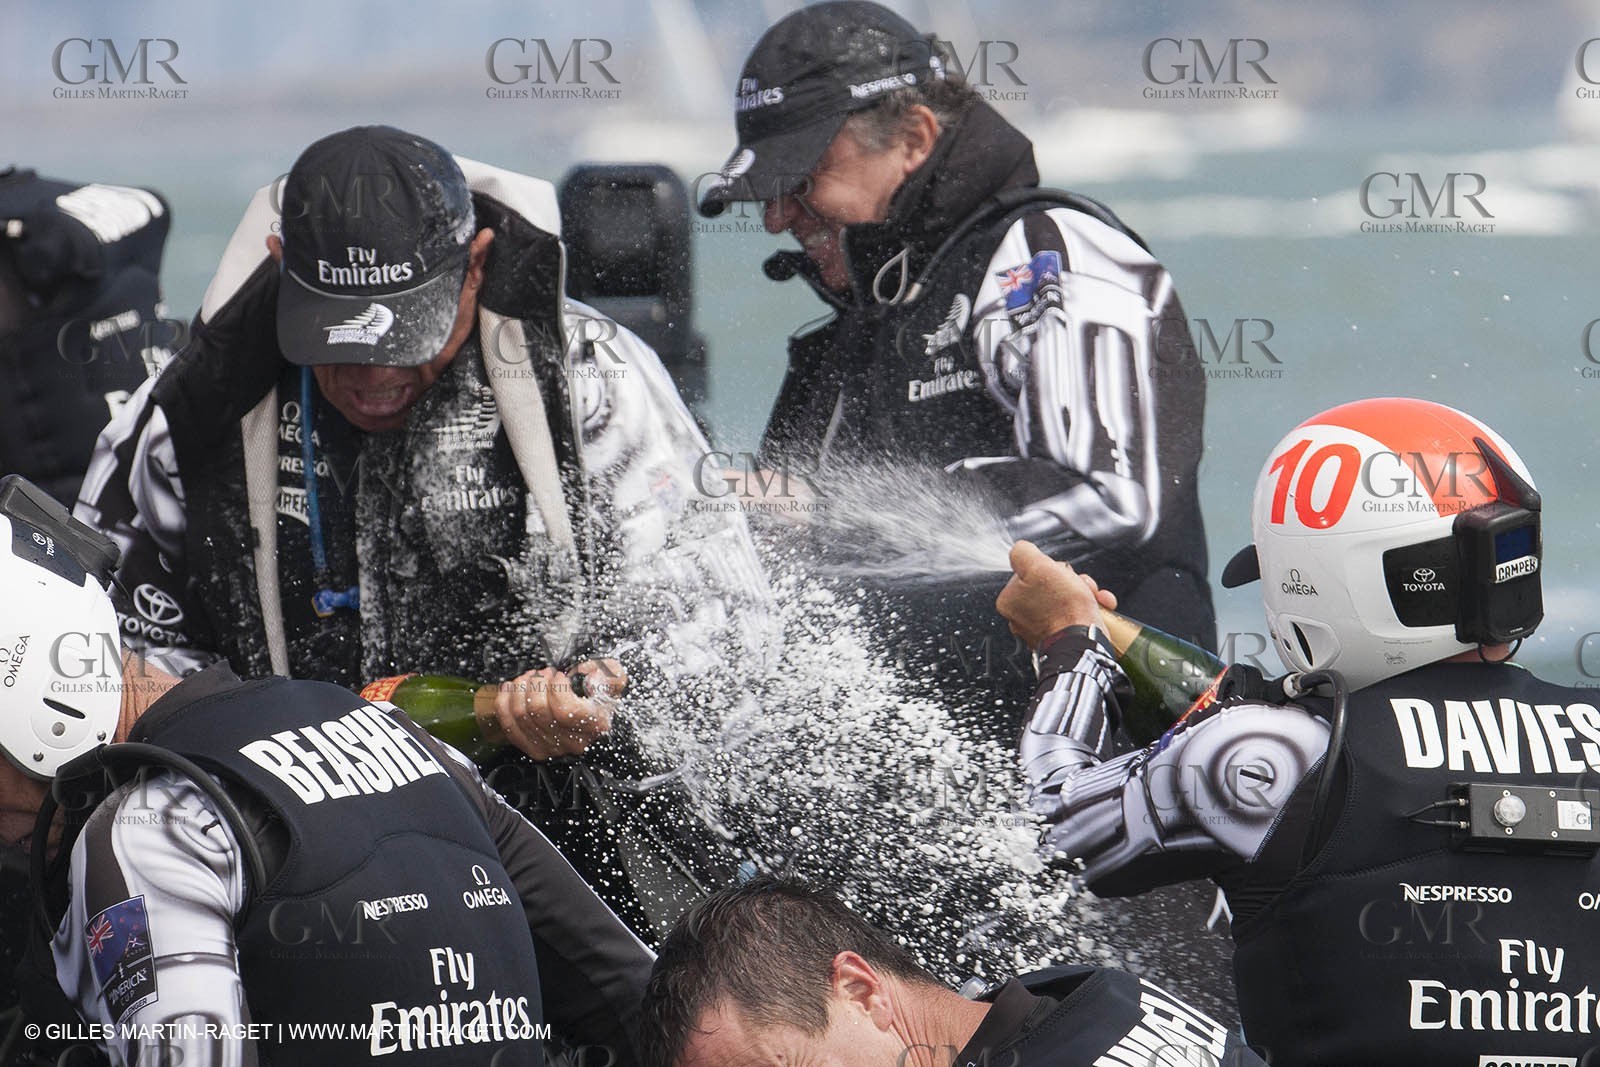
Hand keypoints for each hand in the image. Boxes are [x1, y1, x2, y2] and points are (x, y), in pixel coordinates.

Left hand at [482, 659, 627, 760]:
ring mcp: (551, 747)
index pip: (564, 709)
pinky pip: (508, 724)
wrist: (593, 715)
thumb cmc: (599, 696)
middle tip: (543, 673)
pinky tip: (512, 688)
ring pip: (520, 714)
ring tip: (530, 678)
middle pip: (537, 710)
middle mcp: (573, 741)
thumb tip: (590, 677)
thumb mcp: (613, 680)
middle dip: (535, 683)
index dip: (556, 687)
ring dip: (520, 688)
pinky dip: (504, 701)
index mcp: (594, 724)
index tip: (560, 675)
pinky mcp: (533, 748)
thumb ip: (609, 675)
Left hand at [995, 540, 1117, 650]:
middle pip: (1050, 585)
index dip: (1051, 568)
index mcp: (1009, 601)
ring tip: (1094, 599)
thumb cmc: (1062, 608)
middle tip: (1080, 586)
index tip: (1061, 573)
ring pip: (1066, 599)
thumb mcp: (1038, 566)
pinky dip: (1091, 610)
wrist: (1083, 642)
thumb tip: (1021, 549)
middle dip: (1071, 581)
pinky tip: (1100, 608)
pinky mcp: (1062, 638)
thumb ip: (1023, 552)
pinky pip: (1076, 616)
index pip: (1030, 572)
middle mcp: (1021, 618)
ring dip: (1085, 593)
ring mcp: (1042, 630)